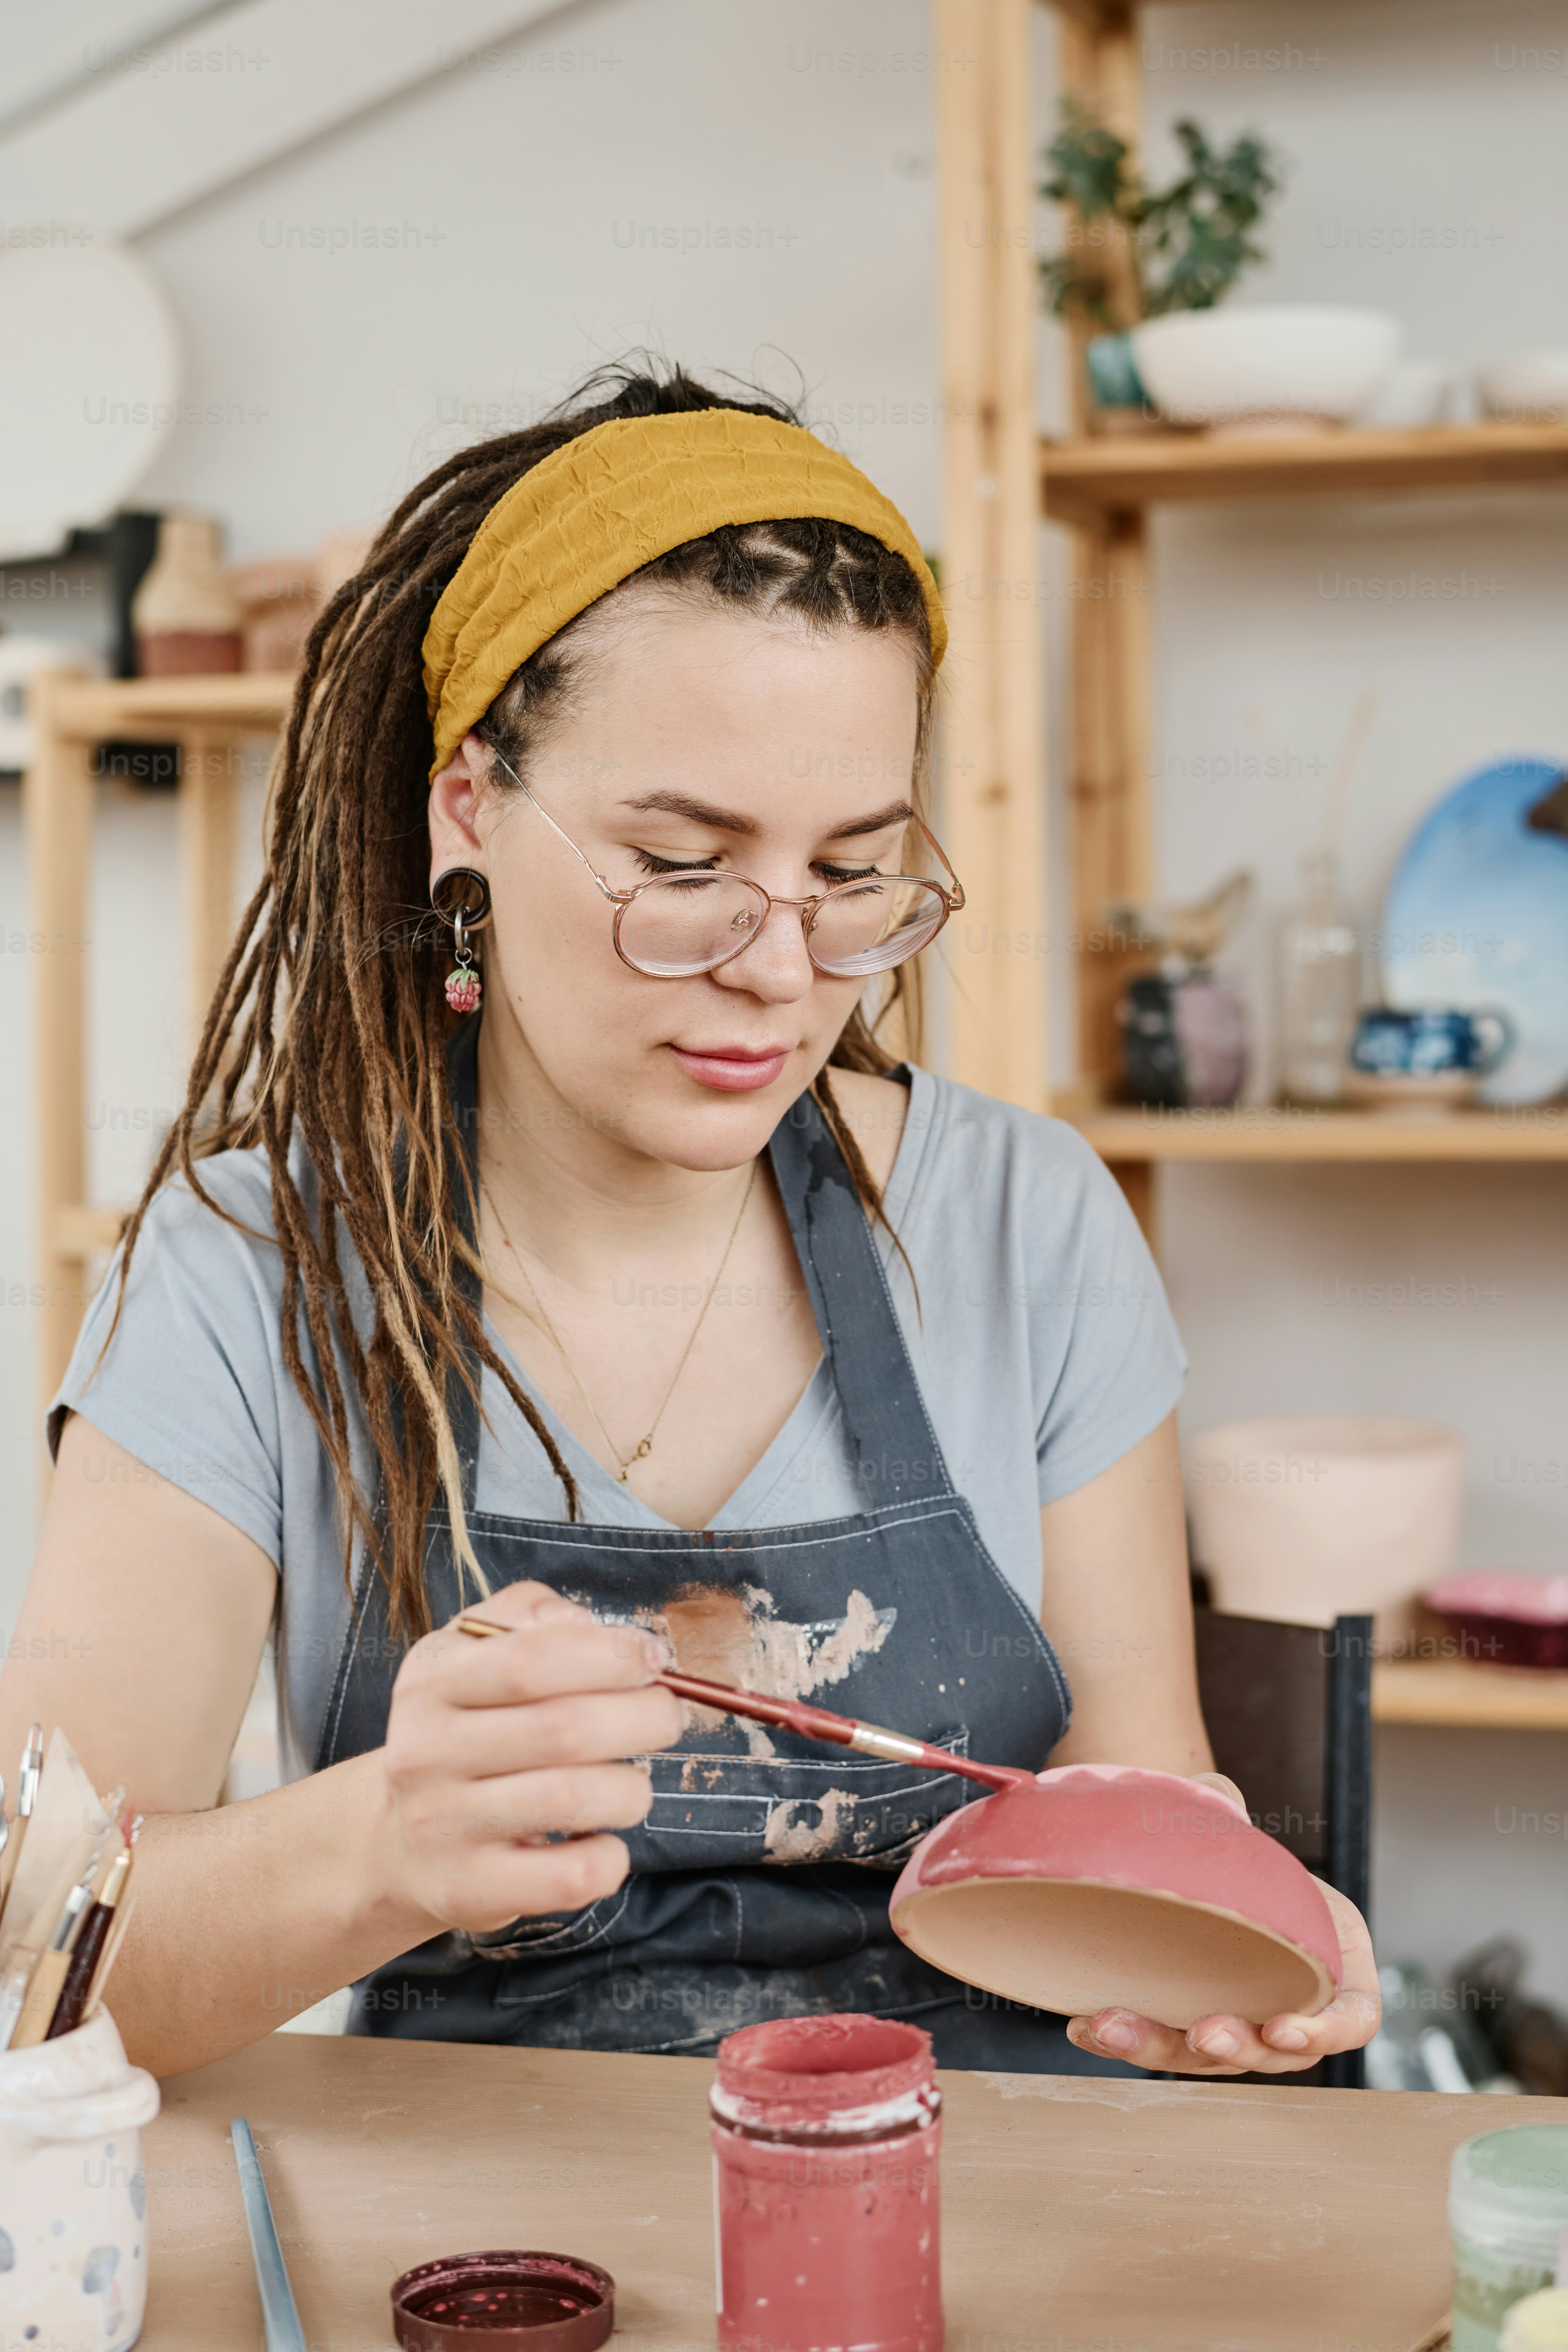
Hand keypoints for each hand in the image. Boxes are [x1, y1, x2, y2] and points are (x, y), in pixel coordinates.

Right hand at [376, 1579, 682, 1937]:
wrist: (396, 1841)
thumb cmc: (463, 1729)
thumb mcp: (472, 1651)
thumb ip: (527, 1613)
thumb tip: (583, 1622)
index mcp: (432, 1682)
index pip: (533, 1659)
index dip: (611, 1655)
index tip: (653, 1659)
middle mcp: (428, 1752)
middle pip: (565, 1729)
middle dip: (644, 1717)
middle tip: (666, 1717)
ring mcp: (445, 1826)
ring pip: (575, 1800)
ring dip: (632, 1788)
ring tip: (632, 1782)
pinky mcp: (471, 1889)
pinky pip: (570, 1876)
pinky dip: (611, 1858)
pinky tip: (602, 1838)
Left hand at [1063, 1776, 1381, 2074]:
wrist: (1193, 1871)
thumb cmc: (1237, 1854)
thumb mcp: (1241, 1828)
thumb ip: (1226, 1808)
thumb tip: (1212, 1794)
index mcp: (1333, 1961)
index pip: (1352, 2017)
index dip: (1324, 2030)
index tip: (1281, 2027)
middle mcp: (1290, 2003)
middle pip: (1275, 2052)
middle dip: (1238, 2048)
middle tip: (1202, 2033)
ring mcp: (1239, 2024)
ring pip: (1210, 2058)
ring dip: (1162, 2049)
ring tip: (1113, 2026)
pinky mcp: (1188, 2029)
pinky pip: (1163, 2046)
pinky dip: (1127, 2041)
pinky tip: (1084, 2025)